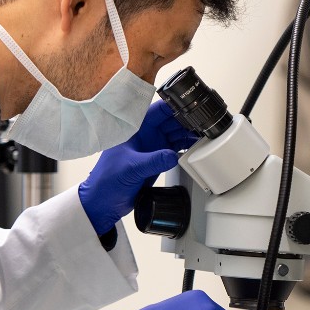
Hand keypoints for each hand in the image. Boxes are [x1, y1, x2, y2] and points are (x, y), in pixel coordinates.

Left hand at [79, 101, 197, 234]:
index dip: (175, 107)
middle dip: (187, 121)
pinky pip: (176, 148)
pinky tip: (195, 149)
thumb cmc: (107, 180)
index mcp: (135, 128)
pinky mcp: (158, 159)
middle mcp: (145, 134)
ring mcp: (153, 146)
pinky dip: (186, 148)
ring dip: (189, 134)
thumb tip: (172, 156)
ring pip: (176, 134)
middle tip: (204, 125)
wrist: (104, 202)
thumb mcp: (131, 168)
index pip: (159, 110)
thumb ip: (153, 161)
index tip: (191, 110)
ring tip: (204, 137)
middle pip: (172, 121)